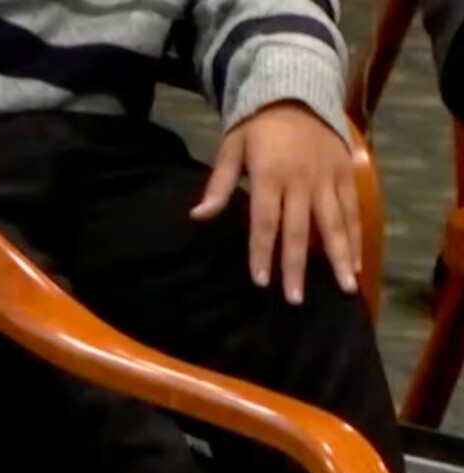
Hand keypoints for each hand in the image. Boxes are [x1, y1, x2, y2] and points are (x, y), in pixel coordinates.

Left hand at [190, 102, 359, 304]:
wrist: (298, 91)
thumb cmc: (257, 126)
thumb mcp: (231, 148)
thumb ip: (218, 185)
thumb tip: (197, 216)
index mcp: (270, 176)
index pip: (265, 222)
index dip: (262, 253)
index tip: (262, 282)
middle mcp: (302, 180)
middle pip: (300, 230)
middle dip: (297, 267)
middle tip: (297, 299)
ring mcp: (328, 178)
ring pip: (334, 223)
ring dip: (340, 257)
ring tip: (346, 288)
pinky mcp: (347, 173)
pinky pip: (352, 210)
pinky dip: (356, 236)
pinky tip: (356, 263)